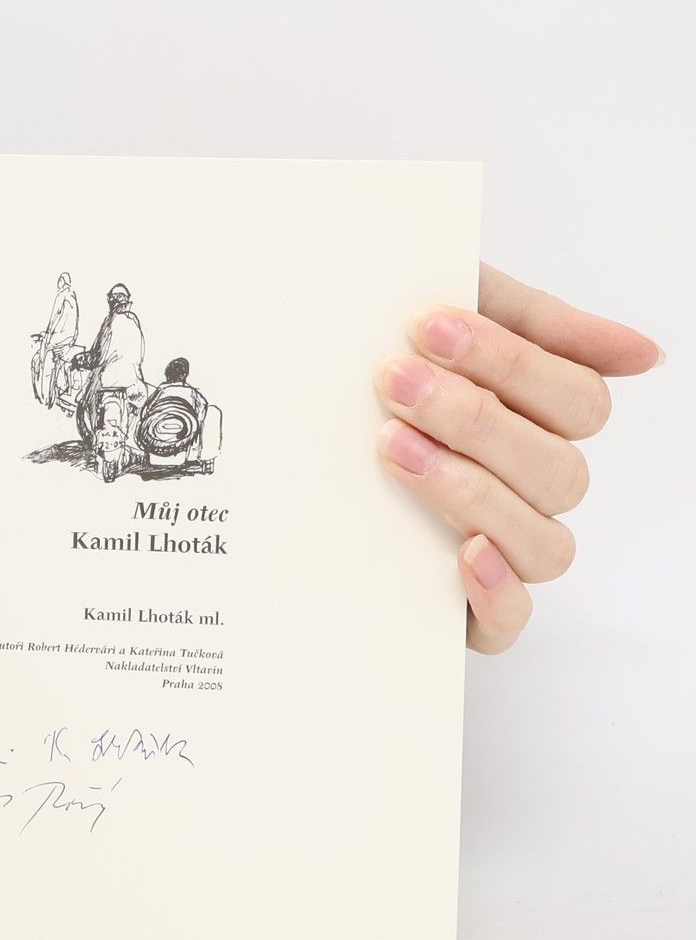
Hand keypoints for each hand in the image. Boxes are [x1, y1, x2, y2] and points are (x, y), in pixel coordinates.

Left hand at [374, 264, 662, 653]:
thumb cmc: (389, 373)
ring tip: (393, 448)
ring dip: (470, 491)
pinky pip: (509, 619)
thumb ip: (538, 323)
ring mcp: (508, 550)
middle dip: (474, 420)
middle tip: (394, 380)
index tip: (427, 325)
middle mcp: (536, 490)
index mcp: (546, 423)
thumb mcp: (453, 320)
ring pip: (542, 542)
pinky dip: (495, 590)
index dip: (511, 362)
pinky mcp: (466, 609)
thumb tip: (646, 356)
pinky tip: (463, 552)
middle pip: (557, 469)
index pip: (576, 400)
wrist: (292, 425)